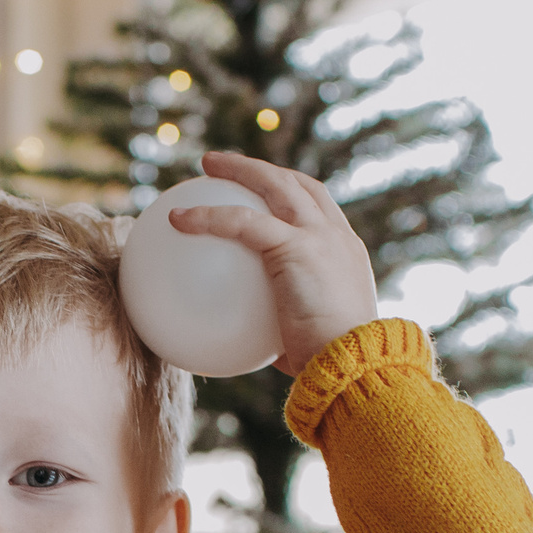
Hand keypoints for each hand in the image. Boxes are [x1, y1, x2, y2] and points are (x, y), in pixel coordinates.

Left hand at [167, 150, 378, 374]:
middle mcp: (336, 237)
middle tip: (226, 166)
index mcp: (344, 254)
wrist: (355, 365)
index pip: (318, 209)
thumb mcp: (306, 344)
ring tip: (206, 164)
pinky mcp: (297, 246)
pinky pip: (242, 222)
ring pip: (277, 184)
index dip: (292, 194)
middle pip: (299, 185)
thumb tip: (242, 348)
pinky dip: (208, 216)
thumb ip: (278, 334)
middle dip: (263, 169)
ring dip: (241, 168)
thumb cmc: (331, 368)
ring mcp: (320, 236)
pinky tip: (177, 219)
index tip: (264, 193)